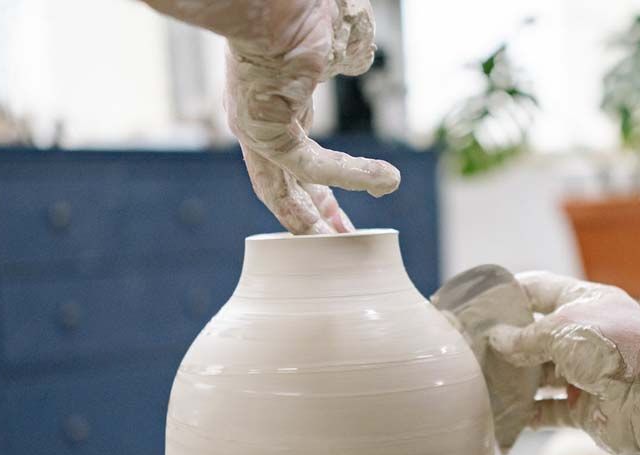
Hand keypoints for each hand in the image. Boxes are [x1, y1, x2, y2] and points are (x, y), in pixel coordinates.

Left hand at [141, 0, 400, 233]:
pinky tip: (383, 178)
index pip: (293, 150)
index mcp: (269, 95)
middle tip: (338, 241)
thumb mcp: (335, 29)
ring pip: (288, 187)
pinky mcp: (268, 132)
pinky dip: (348, 176)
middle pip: (282, 182)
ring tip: (359, 227)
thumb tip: (355, 62)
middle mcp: (257, 117)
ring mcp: (258, 127)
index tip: (339, 209)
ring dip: (321, 216)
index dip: (319, 184)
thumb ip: (348, 49)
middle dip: (312, 215)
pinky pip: (310, 166)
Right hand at [487, 272, 639, 454]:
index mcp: (586, 302)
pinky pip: (549, 410)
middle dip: (506, 342)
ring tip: (481, 382)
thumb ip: (526, 337)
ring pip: (540, 375)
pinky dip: (527, 413)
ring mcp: (586, 373)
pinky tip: (503, 415)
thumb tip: (496, 341)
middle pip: (536, 336)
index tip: (477, 303)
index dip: (509, 293)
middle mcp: (586, 335)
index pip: (540, 290)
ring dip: (513, 380)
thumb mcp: (564, 331)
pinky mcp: (585, 408)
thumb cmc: (617, 350)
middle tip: (470, 348)